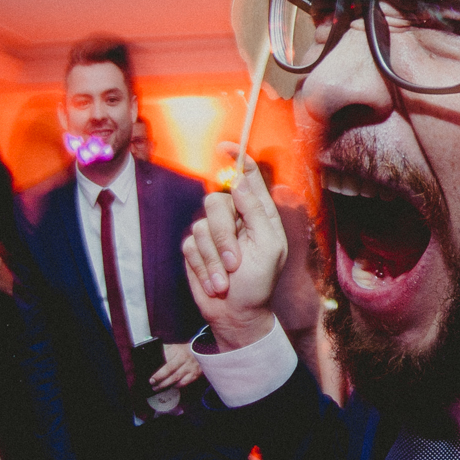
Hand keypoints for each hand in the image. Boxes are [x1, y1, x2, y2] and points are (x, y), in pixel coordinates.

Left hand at [150, 342, 201, 388]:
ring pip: (175, 378)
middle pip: (169, 369)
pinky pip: (183, 383)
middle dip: (159, 377)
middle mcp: (184, 357)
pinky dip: (175, 386)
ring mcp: (190, 366)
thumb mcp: (174, 348)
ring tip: (157, 388)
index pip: (164, 358)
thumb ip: (164, 352)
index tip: (150, 375)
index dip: (157, 368)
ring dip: (165, 384)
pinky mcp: (194, 374)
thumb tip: (151, 361)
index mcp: (176, 349)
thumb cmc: (184, 351)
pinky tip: (170, 386)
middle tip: (152, 382)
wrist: (202, 352)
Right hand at [182, 144, 285, 351]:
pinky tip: (215, 283)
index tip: (226, 146)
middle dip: (222, 234)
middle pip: (217, 201)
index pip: (247, 178)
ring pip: (201, 225)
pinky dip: (203, 267)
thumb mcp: (268, 246)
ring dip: (214, 258)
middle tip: (234, 261)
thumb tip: (238, 183)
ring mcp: (215, 232)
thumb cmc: (260, 282)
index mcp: (260, 214)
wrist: (237, 314)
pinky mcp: (197, 248)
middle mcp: (236, 218)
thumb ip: (255, 212)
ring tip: (227, 278)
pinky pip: (191, 245)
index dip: (238, 159)